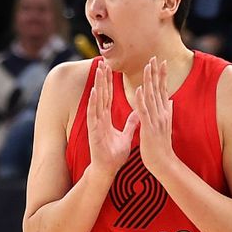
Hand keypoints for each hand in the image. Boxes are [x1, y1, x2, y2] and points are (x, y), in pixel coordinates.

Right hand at [87, 61, 139, 177]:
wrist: (108, 169)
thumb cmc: (114, 154)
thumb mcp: (126, 136)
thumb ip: (131, 124)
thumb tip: (138, 113)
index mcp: (106, 118)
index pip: (108, 96)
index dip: (109, 82)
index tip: (109, 68)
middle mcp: (99, 118)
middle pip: (101, 94)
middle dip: (102, 79)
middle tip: (102, 62)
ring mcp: (95, 123)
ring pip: (96, 100)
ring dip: (98, 85)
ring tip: (99, 71)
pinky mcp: (93, 130)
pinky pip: (93, 114)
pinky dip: (93, 102)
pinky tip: (94, 91)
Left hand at [135, 57, 176, 176]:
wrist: (164, 164)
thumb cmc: (161, 146)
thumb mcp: (165, 126)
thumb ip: (167, 112)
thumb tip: (170, 100)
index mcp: (164, 112)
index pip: (162, 90)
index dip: (161, 75)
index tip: (161, 61)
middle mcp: (162, 113)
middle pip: (159, 89)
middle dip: (156, 73)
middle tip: (155, 57)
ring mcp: (156, 120)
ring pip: (152, 97)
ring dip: (149, 81)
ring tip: (148, 66)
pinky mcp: (149, 128)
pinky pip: (144, 112)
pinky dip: (142, 100)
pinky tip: (139, 89)